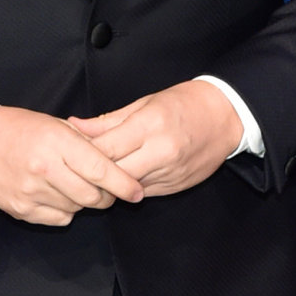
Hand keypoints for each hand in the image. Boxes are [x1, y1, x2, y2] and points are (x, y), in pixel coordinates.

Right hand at [0, 105, 143, 226]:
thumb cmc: (21, 129)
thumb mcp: (56, 125)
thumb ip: (87, 143)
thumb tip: (120, 162)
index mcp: (57, 142)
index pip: (100, 170)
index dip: (123, 184)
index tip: (137, 192)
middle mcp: (44, 168)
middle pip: (92, 196)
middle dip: (107, 197)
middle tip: (108, 191)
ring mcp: (31, 191)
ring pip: (76, 209)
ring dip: (83, 202)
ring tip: (72, 185)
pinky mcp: (21, 209)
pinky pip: (58, 219)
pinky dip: (64, 211)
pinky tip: (55, 194)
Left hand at [67, 80, 240, 197]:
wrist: (226, 117)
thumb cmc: (184, 103)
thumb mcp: (145, 103)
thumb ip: (108, 121)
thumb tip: (74, 126)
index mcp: (150, 125)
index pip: (106, 149)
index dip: (84, 154)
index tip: (70, 153)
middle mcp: (161, 152)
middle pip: (114, 174)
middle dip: (93, 174)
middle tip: (75, 170)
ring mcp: (170, 172)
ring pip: (127, 187)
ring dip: (109, 184)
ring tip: (94, 176)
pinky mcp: (176, 186)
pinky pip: (144, 192)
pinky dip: (129, 187)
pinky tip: (121, 179)